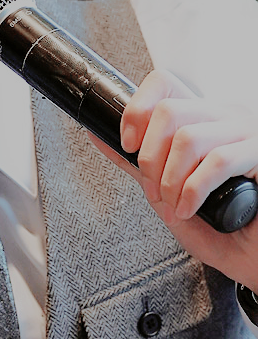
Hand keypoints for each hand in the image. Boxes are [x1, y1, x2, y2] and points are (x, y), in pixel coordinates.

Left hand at [89, 69, 257, 290]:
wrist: (251, 255)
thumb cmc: (217, 225)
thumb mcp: (165, 189)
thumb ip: (135, 162)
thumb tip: (97, 134)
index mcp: (202, 118)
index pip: (163, 83)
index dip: (136, 110)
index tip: (128, 144)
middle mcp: (224, 118)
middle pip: (168, 112)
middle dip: (149, 158)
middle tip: (155, 190)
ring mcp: (246, 133)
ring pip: (189, 136)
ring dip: (170, 179)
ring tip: (174, 204)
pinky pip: (218, 160)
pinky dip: (193, 190)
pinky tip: (191, 208)